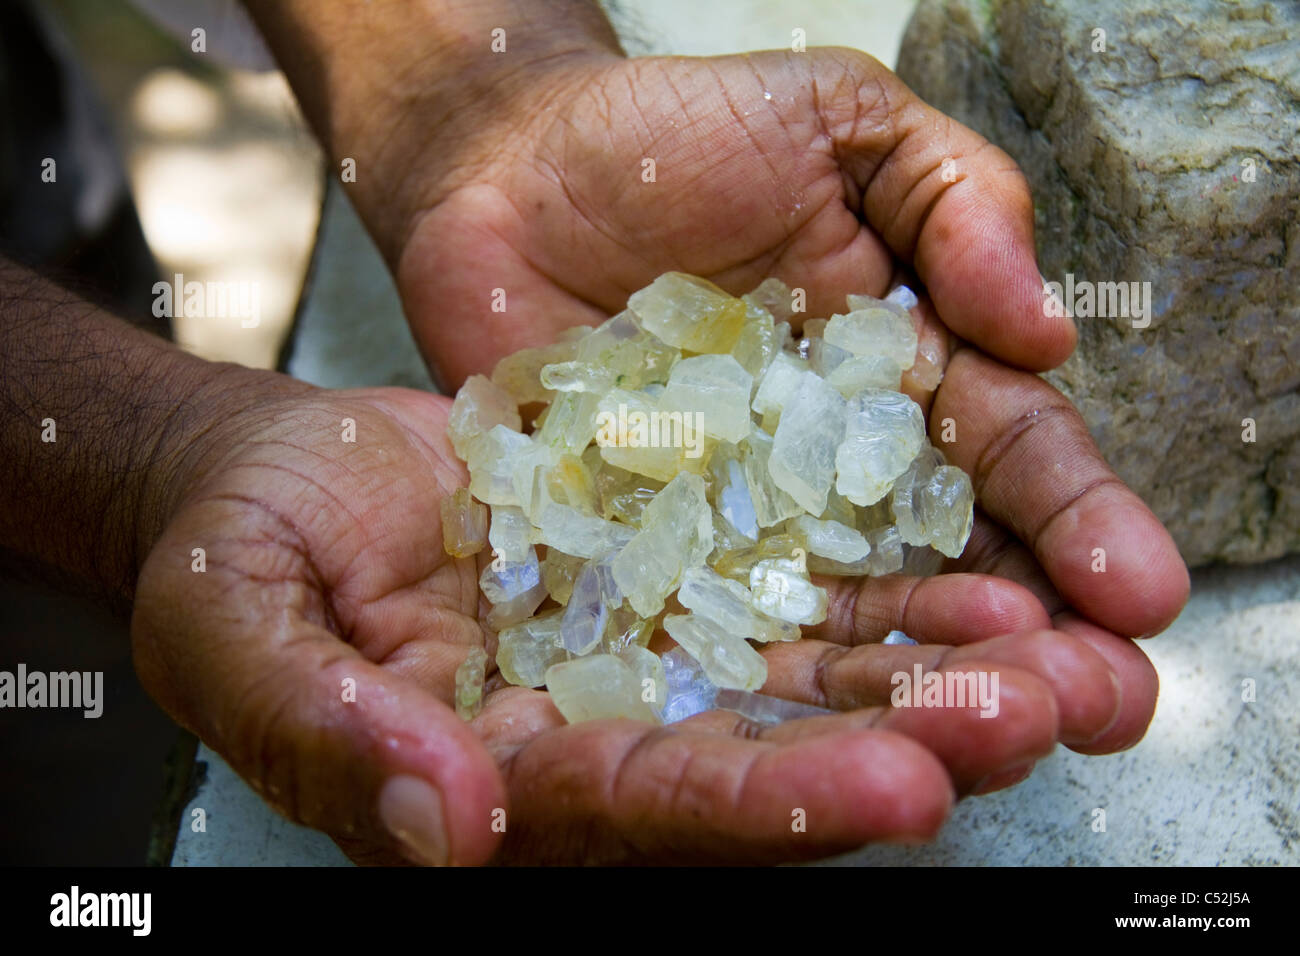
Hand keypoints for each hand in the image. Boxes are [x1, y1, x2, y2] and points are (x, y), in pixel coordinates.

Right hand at [133, 385, 1011, 863]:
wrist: (282, 473)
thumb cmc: (238, 553)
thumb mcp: (239, 633)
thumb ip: (324, 730)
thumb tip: (444, 823)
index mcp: (504, 776)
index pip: (649, 809)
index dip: (765, 807)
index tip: (893, 791)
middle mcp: (601, 724)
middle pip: (767, 756)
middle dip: (906, 746)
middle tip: (1036, 717)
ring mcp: (649, 640)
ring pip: (808, 670)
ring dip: (934, 668)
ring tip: (1058, 654)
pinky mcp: (677, 555)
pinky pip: (795, 573)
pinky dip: (887, 577)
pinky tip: (982, 563)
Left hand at [392, 50, 1188, 769]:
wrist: (509, 167)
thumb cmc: (677, 132)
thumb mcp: (841, 122)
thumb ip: (953, 202)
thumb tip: (1045, 329)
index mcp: (906, 372)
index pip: (1011, 455)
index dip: (1076, 521)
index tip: (1134, 593)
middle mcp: (835, 468)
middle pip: (943, 566)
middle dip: (1021, 642)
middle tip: (1089, 707)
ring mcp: (737, 520)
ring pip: (836, 620)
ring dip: (908, 687)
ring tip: (973, 741)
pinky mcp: (638, 551)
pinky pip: (696, 624)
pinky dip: (746, 682)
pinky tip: (799, 740)